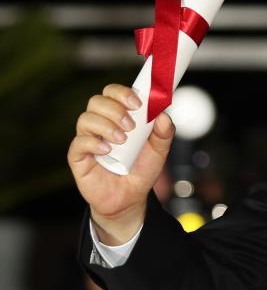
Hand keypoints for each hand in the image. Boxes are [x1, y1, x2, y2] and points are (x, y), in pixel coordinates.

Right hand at [67, 84, 174, 244]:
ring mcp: (88, 139)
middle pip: (96, 101)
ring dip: (106, 126)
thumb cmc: (141, 169)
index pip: (112, 92)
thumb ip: (164, 133)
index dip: (122, 93)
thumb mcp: (159, 151)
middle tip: (131, 126)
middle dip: (115, 109)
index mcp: (118, 116)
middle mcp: (100, 124)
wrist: (130, 197)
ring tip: (122, 141)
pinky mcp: (78, 156)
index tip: (138, 103)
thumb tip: (164, 115)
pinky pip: (79, 143)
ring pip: (86, 119)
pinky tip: (107, 151)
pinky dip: (93, 143)